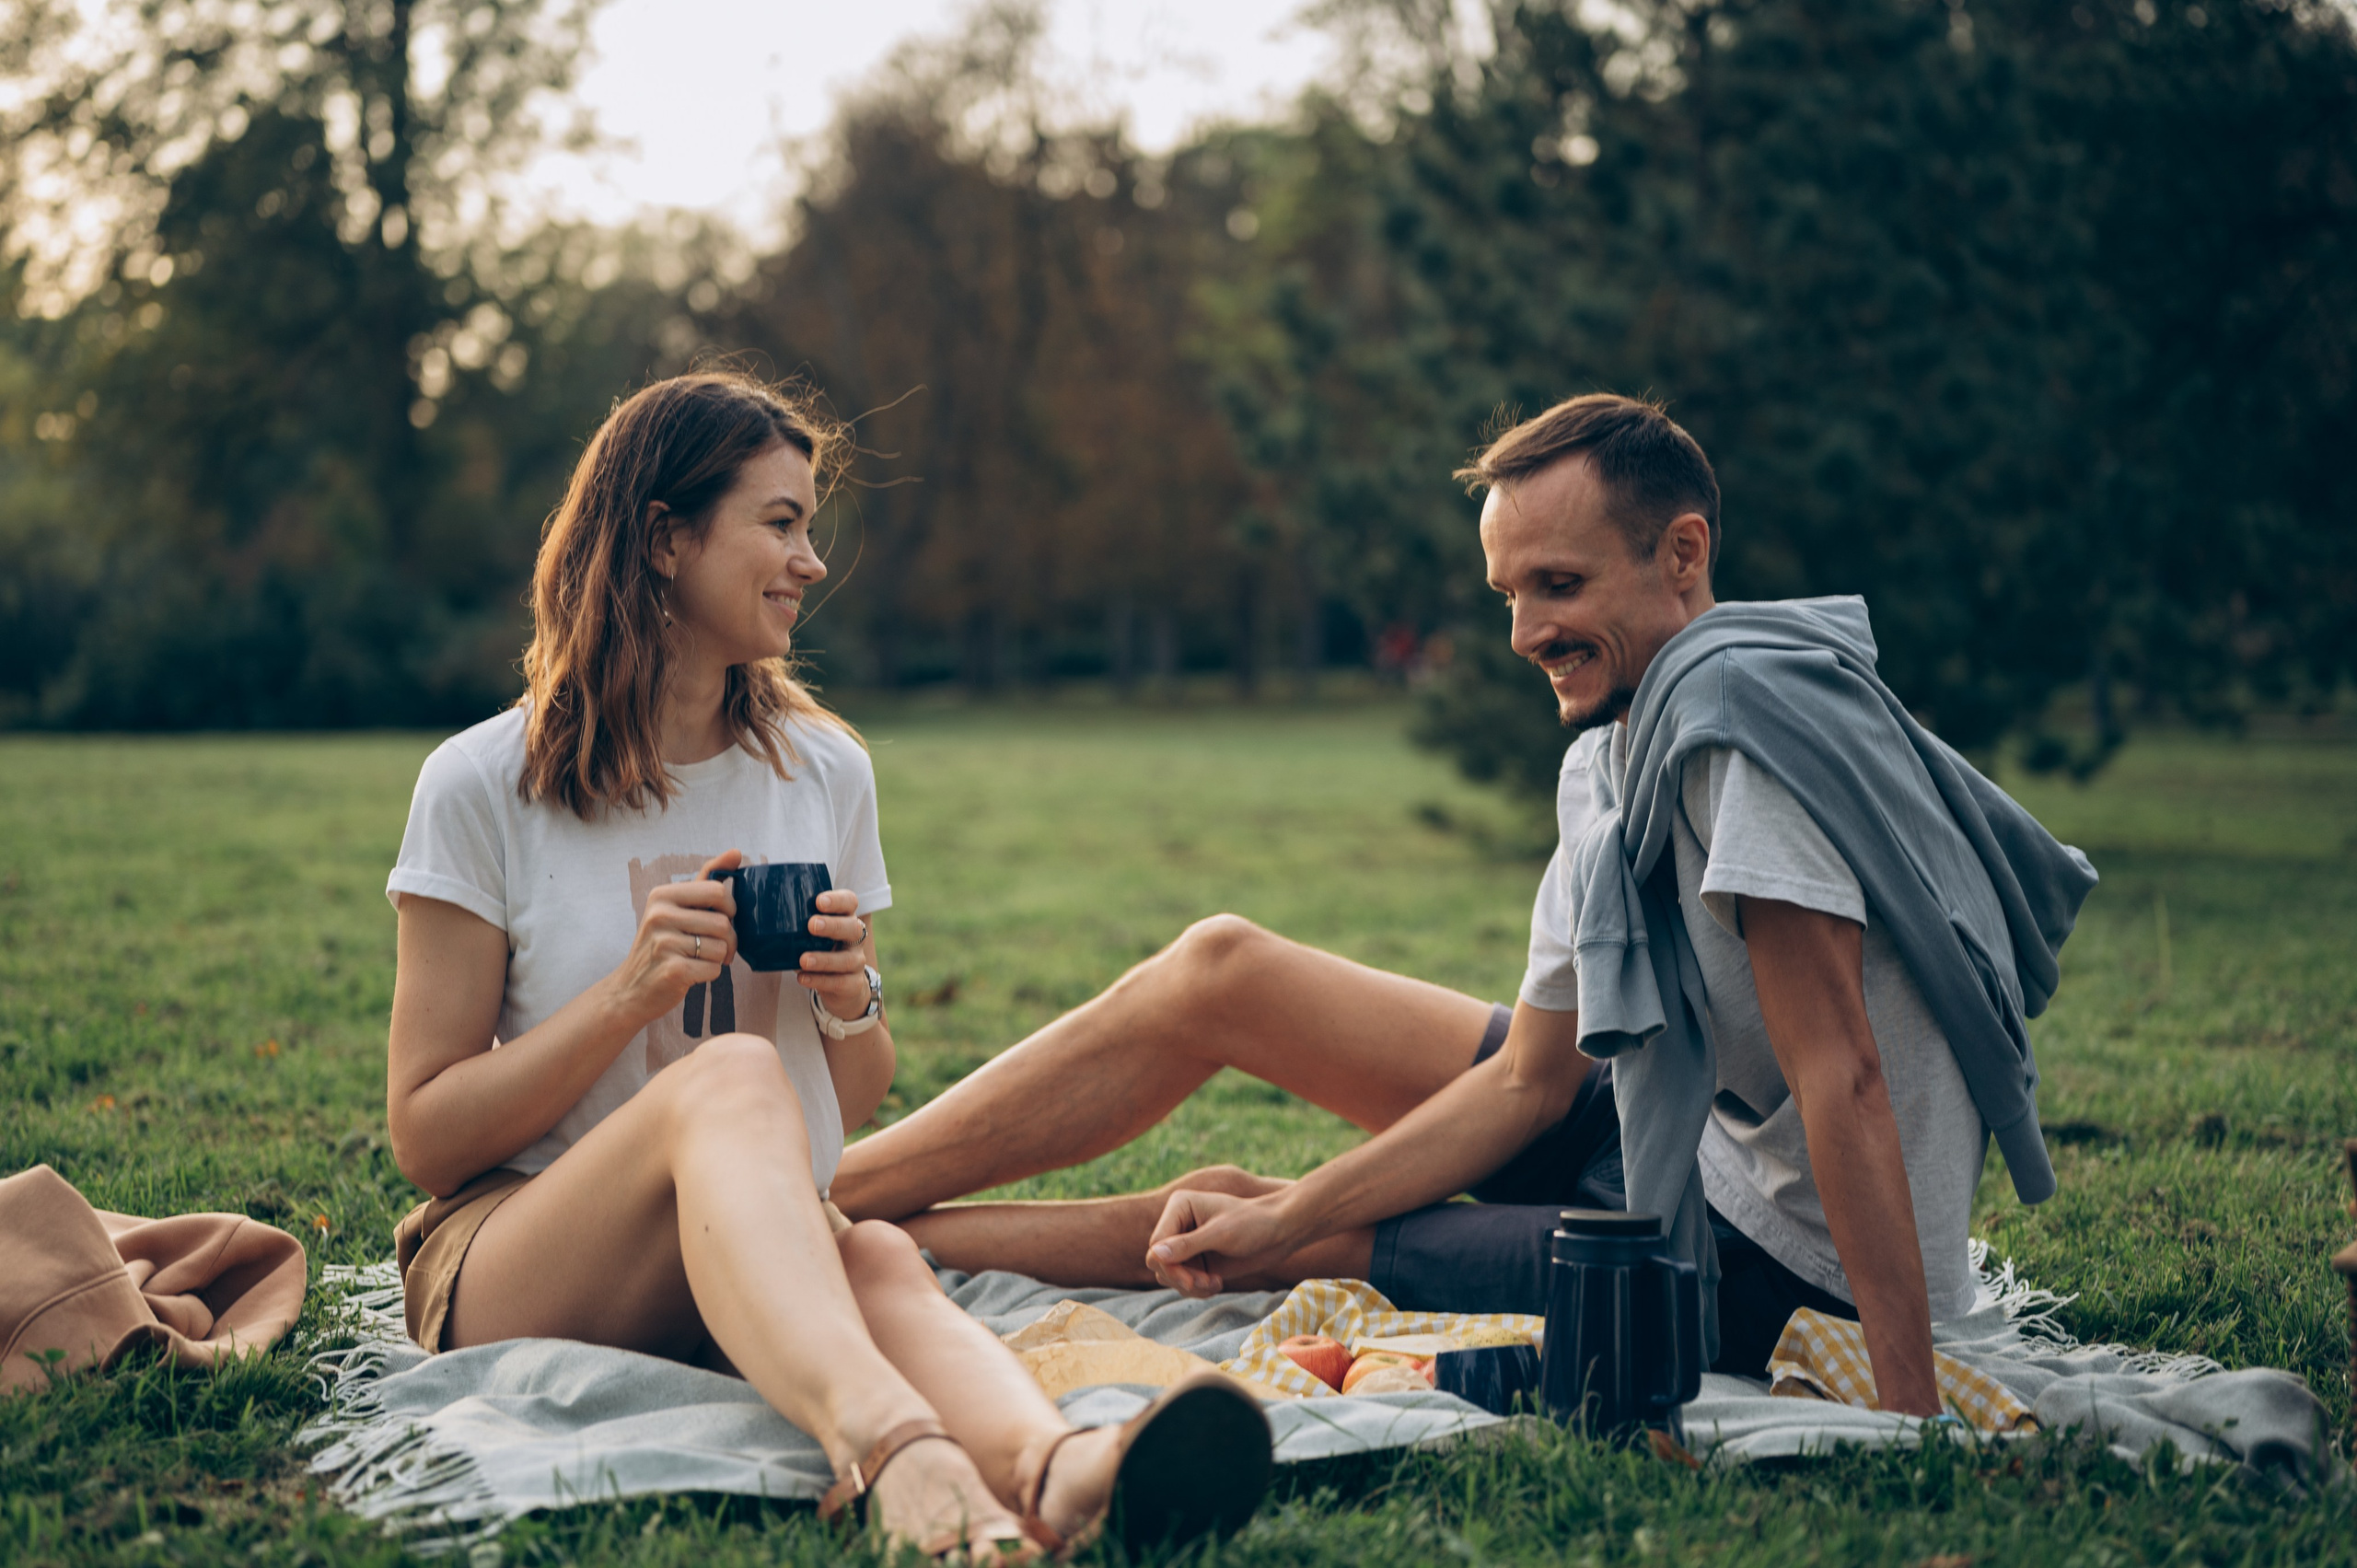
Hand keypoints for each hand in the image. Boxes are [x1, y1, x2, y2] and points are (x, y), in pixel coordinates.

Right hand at [608, 850, 740, 1024]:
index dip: (728, 909)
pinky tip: (691, 973)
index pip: (718, 891)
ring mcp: (664, 943)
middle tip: (712, 946)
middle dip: (727, 939)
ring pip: (721, 948)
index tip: (719, 918)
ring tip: (697, 959)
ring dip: (717, 958)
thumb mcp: (676, 907)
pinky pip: (714, 969)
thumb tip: (737, 852)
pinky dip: (710, 974)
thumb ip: (706, 879)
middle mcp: (659, 915)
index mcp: (662, 895)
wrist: (630, 989)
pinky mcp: (673, 970)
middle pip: (724, 923)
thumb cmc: (661, 945)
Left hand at [800, 888, 875, 1022]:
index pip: (850, 902)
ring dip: (824, 958)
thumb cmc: (818, 949)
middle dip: (832, 925)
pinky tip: (802, 978)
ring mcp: (856, 961)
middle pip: (853, 927)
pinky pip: (839, 982)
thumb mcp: (809, 932)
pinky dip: (820, 980)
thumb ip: (790, 920)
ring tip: (803, 959)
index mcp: (844, 917)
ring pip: (847, 959)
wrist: (842, 985)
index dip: (837, 900)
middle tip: (811, 925)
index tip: (818, 901)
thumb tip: (749, 904)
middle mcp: (854, 938)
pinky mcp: (852, 984)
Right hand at [1144, 1189, 1295, 1296]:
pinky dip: (1197, 1289)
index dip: (1168, 1266)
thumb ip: (1187, 1245)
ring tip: (1213, 1283)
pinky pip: (1184, 1281)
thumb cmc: (1254, 1224)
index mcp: (1179, 1206)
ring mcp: (1188, 1244)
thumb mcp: (1220, 1234)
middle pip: (1159, 1262)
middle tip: (1204, 1283)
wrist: (1280, 1233)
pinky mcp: (1198, 1260)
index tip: (1190, 1281)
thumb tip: (1155, 1254)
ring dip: (1189, 1285)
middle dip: (1180, 1277)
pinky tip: (1217, 1283)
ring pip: (1169, 1275)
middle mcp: (1179, 1224)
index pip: (1156, 1244)